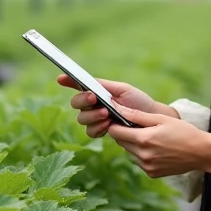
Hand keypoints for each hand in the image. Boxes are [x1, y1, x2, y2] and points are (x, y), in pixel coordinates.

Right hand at [56, 75, 171, 138]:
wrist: (149, 119)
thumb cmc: (137, 101)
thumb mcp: (123, 89)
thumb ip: (105, 86)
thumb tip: (87, 81)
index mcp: (96, 91)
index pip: (78, 85)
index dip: (67, 81)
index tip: (61, 79)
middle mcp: (92, 105)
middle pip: (75, 103)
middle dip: (83, 101)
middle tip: (94, 99)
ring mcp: (95, 119)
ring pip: (81, 119)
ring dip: (92, 116)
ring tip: (106, 114)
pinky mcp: (101, 131)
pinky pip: (91, 132)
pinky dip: (97, 128)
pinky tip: (108, 125)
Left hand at [105, 104, 210, 178]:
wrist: (201, 153)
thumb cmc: (184, 132)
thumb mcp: (161, 119)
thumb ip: (137, 115)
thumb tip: (116, 108)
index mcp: (143, 140)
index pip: (115, 132)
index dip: (115, 124)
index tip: (120, 119)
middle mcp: (142, 156)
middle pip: (120, 142)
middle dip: (125, 133)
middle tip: (139, 127)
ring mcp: (147, 167)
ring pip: (129, 153)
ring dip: (134, 145)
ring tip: (152, 138)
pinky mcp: (151, 173)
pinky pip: (139, 162)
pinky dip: (143, 155)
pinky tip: (157, 149)